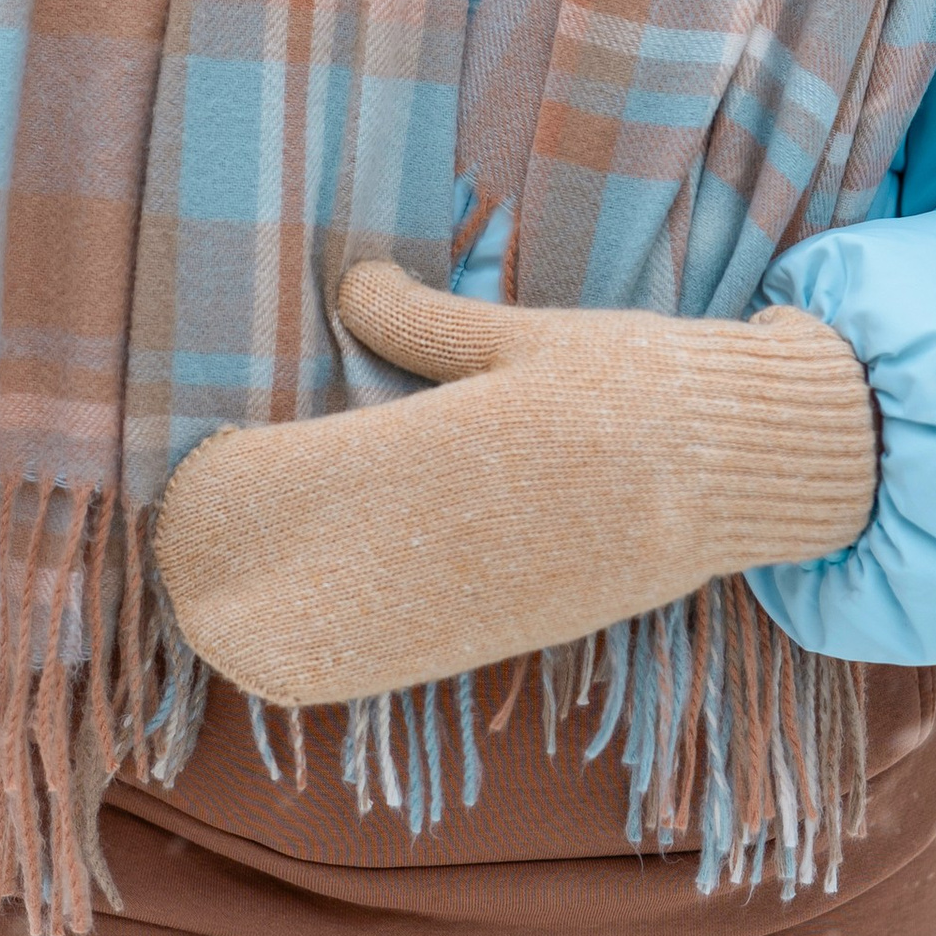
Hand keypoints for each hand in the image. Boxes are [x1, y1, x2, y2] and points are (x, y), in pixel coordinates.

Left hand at [153, 261, 877, 708]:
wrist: (751, 462)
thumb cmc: (643, 378)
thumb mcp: (536, 335)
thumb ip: (434, 326)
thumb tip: (346, 288)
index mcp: (489, 436)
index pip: (355, 465)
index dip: (277, 479)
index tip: (208, 474)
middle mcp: (493, 527)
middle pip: (350, 560)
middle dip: (269, 565)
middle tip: (185, 560)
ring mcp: (514, 589)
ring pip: (383, 618)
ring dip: (304, 618)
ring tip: (225, 611)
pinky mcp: (536, 626)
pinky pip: (430, 645)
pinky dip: (365, 647)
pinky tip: (312, 644)